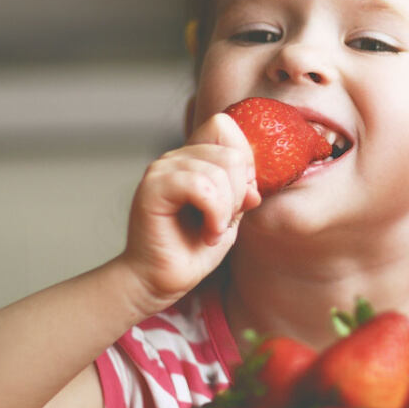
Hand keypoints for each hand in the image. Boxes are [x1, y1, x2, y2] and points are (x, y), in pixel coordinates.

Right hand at [119, 112, 260, 311]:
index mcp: (194, 158)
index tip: (238, 199)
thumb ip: (243, 191)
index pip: (225, 127)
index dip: (244, 162)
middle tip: (223, 221)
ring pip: (220, 170)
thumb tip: (255, 185)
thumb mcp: (230, 215)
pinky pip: (200, 184)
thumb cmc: (194, 249)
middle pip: (231, 153)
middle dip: (239, 193)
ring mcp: (162, 169)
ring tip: (212, 230)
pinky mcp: (153, 188)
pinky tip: (208, 232)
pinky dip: (214, 213)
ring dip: (226, 209)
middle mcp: (176, 157)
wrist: (161, 280)